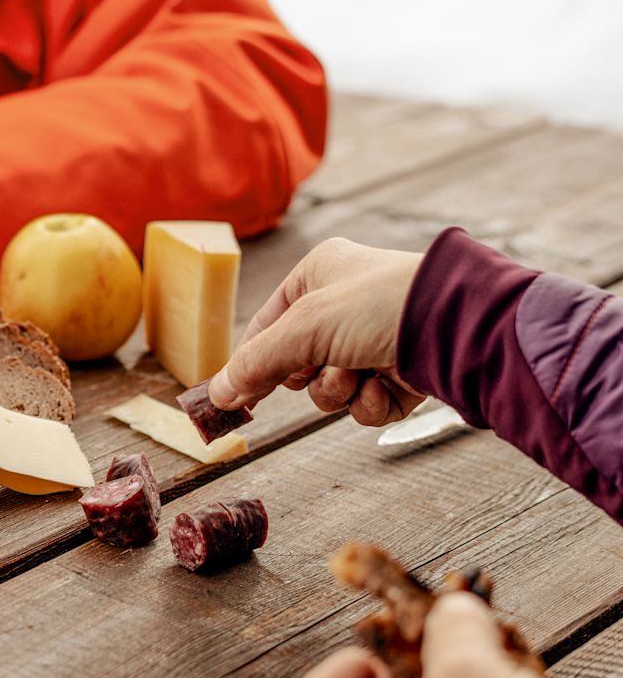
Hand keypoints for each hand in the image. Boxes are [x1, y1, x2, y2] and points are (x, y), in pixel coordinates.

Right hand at [208, 237, 424, 425]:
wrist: (460, 326)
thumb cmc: (379, 305)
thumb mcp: (304, 328)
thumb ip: (255, 363)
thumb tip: (218, 394)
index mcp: (319, 275)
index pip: (266, 325)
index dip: (251, 362)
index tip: (234, 397)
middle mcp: (346, 305)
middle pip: (297, 364)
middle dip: (309, 377)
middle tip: (322, 369)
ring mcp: (376, 340)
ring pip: (330, 388)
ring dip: (339, 391)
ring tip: (360, 375)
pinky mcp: (403, 371)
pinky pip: (366, 402)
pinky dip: (371, 402)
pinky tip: (384, 387)